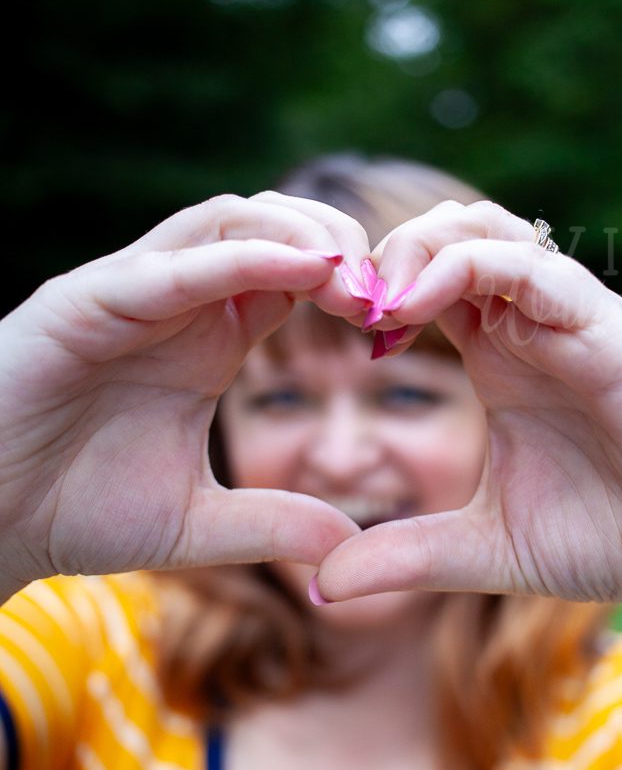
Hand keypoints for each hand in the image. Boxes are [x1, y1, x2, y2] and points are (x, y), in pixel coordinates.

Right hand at [0, 193, 369, 589]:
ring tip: (353, 270)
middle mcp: (175, 304)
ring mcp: (129, 295)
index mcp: (207, 340)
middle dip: (338, 245)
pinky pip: (172, 264)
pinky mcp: (84, 303)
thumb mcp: (197, 525)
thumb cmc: (75, 514)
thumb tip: (348, 547)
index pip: (293, 276)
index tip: (398, 323)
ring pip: (226, 222)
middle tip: (391, 289)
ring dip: (297, 234)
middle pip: (272, 229)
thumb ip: (272, 524)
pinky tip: (297, 271)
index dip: (351, 285)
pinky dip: (239, 258)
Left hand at [314, 200, 621, 617]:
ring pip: (485, 232)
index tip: (322, 326)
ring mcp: (568, 322)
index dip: (368, 288)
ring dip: (418, 248)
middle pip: (446, 236)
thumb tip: (318, 586)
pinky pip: (534, 270)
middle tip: (336, 298)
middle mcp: (529, 327)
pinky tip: (414, 305)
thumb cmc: (603, 542)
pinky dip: (468, 268)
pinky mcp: (606, 332)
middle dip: (383, 253)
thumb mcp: (480, 548)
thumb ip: (403, 554)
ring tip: (373, 297)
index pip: (424, 282)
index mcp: (498, 357)